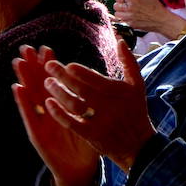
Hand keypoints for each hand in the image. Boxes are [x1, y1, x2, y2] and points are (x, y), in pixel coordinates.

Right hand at [12, 45, 100, 185]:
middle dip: (32, 66)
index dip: (48, 66)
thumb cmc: (86, 145)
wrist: (80, 171)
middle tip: (27, 48)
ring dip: (23, 78)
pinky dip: (23, 102)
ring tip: (18, 62)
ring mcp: (41, 122)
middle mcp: (48, 111)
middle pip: (38, 84)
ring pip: (30, 96)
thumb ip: (90, 101)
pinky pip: (29, 116)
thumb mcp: (90, 120)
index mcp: (61, 106)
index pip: (53, 81)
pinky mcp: (37, 134)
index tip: (46, 49)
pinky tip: (18, 88)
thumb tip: (98, 80)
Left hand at [33, 41, 155, 173]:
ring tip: (46, 82)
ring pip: (73, 104)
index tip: (66, 64)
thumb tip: (120, 39)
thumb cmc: (135, 111)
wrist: (139, 146)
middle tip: (49, 66)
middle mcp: (109, 106)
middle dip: (62, 76)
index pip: (94, 78)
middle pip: (80, 88)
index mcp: (118, 91)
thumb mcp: (137, 85)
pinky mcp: (92, 136)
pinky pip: (71, 122)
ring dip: (58, 92)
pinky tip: (48, 103)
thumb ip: (128, 62)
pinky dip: (59, 112)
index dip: (78, 70)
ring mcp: (99, 122)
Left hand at [113, 0, 185, 38]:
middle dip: (120, 5)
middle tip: (126, 5)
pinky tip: (130, 17)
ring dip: (121, 12)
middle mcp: (129, 7)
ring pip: (117, 14)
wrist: (161, 20)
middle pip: (116, 5)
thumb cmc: (155, 6)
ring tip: (128, 12)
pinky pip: (121, 21)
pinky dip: (123, 19)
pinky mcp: (130, 24)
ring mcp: (129, 17)